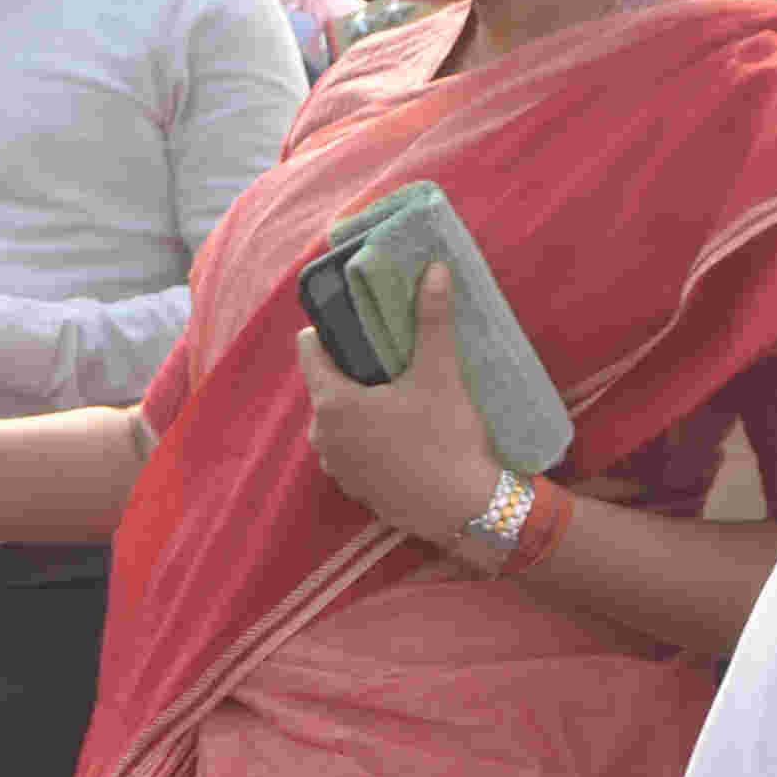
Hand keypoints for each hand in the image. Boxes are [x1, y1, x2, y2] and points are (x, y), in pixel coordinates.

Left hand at [294, 258, 507, 548]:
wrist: (467, 508)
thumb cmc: (447, 438)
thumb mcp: (440, 373)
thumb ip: (431, 320)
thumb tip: (435, 268)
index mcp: (331, 403)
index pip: (309, 351)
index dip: (331, 331)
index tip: (359, 322)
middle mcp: (322, 437)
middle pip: (326, 385)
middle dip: (351, 369)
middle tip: (389, 355)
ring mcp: (336, 467)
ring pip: (338, 419)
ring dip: (360, 405)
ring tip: (399, 391)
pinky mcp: (355, 488)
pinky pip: (352, 448)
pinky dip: (368, 435)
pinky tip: (401, 430)